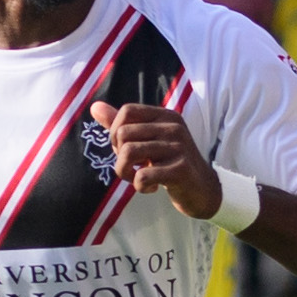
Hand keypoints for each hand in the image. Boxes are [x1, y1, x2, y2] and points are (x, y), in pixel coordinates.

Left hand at [89, 101, 221, 219]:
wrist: (202, 189)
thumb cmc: (168, 162)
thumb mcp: (147, 139)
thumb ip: (121, 123)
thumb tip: (94, 106)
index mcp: (165, 115)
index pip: (127, 111)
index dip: (115, 131)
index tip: (124, 148)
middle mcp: (173, 127)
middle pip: (122, 134)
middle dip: (118, 156)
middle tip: (132, 167)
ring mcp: (179, 147)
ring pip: (128, 154)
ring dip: (125, 173)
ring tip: (138, 178)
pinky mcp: (180, 169)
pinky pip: (142, 176)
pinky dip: (140, 186)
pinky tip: (152, 188)